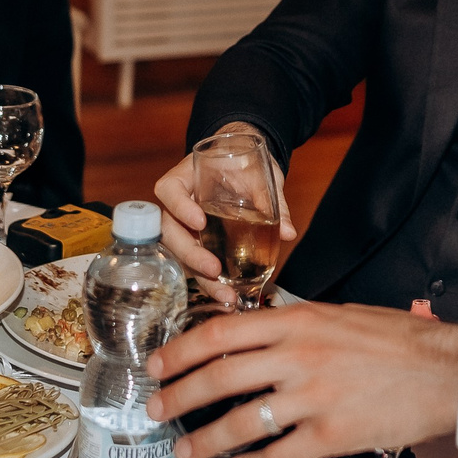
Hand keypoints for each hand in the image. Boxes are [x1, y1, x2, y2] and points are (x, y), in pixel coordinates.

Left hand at [145, 303, 457, 457]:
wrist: (447, 371)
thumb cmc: (398, 341)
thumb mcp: (338, 316)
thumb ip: (294, 328)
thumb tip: (251, 340)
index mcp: (298, 321)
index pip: (221, 333)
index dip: (181, 351)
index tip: (158, 365)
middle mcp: (299, 356)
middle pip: (218, 378)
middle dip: (177, 397)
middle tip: (157, 410)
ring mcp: (314, 398)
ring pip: (240, 423)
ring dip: (205, 441)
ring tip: (187, 451)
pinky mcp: (332, 435)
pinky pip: (278, 457)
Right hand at [154, 121, 292, 293]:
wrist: (245, 163)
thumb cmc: (246, 162)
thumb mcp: (261, 173)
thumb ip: (273, 200)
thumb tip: (287, 232)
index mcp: (186, 176)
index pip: (170, 190)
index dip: (180, 207)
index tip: (200, 222)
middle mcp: (180, 203)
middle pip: (170, 231)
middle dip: (190, 254)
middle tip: (213, 269)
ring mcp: (185, 226)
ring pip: (181, 255)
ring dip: (201, 278)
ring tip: (226, 295)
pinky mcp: (198, 244)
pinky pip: (197, 265)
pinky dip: (212, 283)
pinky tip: (229, 295)